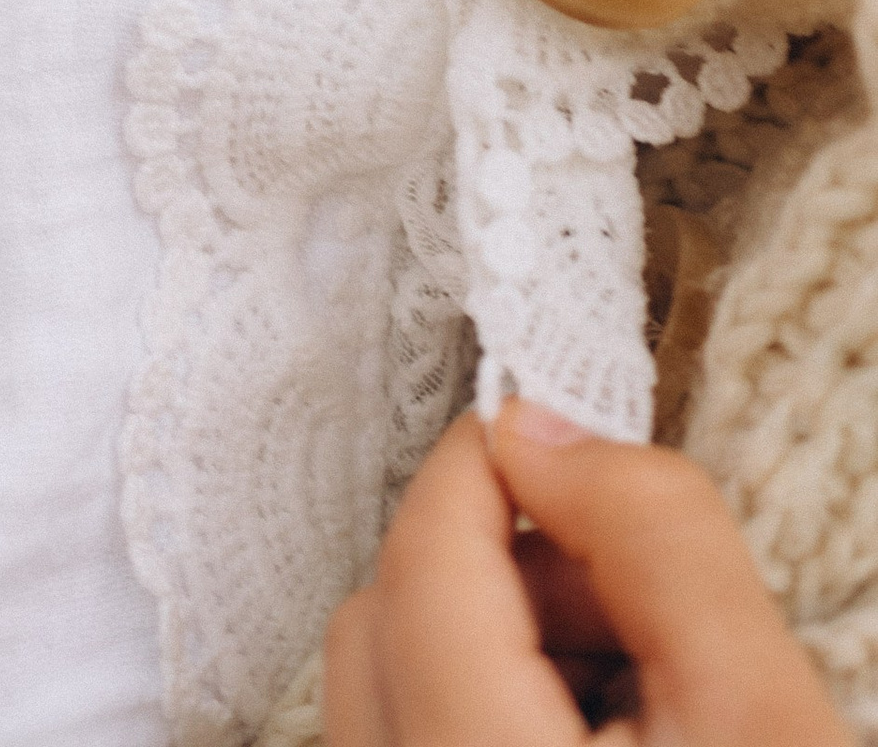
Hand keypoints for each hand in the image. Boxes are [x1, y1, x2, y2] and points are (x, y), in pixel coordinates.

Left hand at [326, 404, 846, 746]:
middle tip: (633, 602)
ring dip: (490, 650)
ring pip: (384, 695)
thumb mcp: (763, 714)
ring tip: (639, 702)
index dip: (484, 472)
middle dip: (495, 571)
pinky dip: (479, 719)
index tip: (565, 446)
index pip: (420, 566)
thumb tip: (537, 426)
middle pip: (381, 625)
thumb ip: (654, 538)